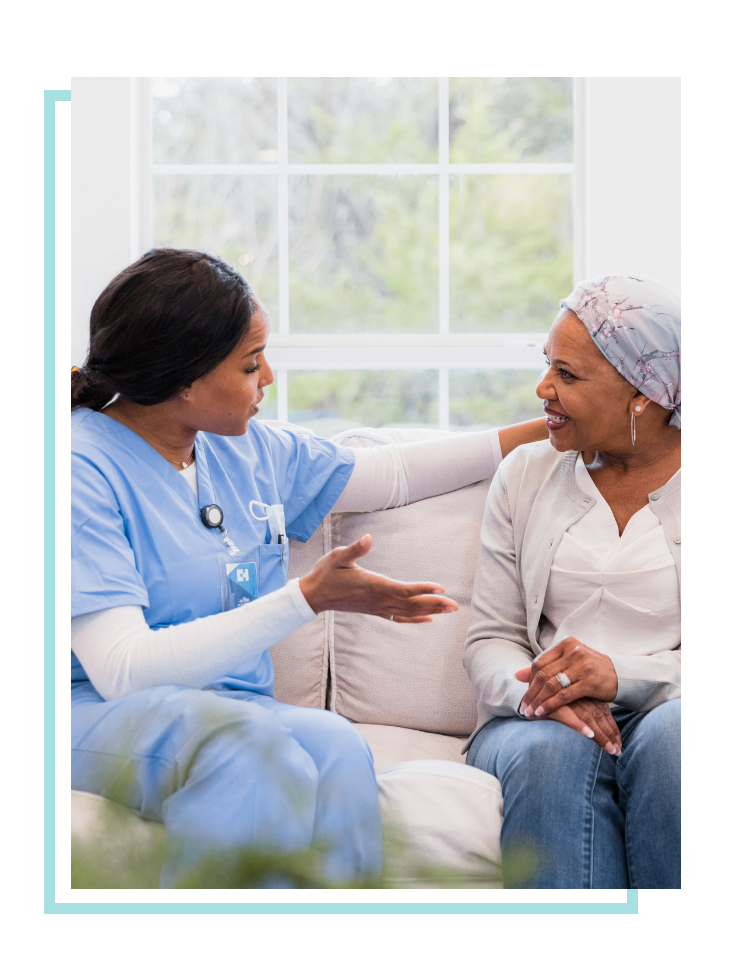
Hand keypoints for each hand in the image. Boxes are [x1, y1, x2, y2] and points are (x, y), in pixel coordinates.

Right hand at [299, 535, 458, 621]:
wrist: (314, 596)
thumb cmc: (326, 574)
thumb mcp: (338, 556)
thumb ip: (355, 549)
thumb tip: (368, 538)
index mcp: (372, 585)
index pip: (403, 590)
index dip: (423, 590)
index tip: (441, 589)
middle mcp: (378, 599)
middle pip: (411, 604)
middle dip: (434, 604)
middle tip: (455, 606)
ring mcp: (377, 607)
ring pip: (408, 612)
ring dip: (430, 612)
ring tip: (449, 612)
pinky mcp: (375, 611)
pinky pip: (399, 618)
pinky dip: (415, 619)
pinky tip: (428, 620)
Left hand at [515, 636, 617, 716]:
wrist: (620, 676)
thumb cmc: (591, 669)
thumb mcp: (569, 663)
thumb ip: (546, 667)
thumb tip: (518, 675)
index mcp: (567, 644)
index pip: (540, 662)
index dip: (529, 680)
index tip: (523, 694)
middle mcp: (574, 652)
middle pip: (544, 674)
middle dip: (531, 693)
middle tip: (523, 707)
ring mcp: (582, 666)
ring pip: (552, 685)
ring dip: (538, 700)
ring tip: (530, 711)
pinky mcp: (589, 681)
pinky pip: (564, 695)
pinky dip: (551, 704)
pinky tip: (543, 712)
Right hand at [525, 697, 621, 754]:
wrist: (523, 696)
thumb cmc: (547, 704)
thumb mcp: (568, 706)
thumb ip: (582, 712)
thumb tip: (596, 733)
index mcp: (582, 693)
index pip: (602, 710)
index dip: (612, 727)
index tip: (619, 744)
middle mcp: (575, 694)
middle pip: (598, 715)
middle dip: (610, 734)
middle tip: (618, 752)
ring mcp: (564, 699)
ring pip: (588, 717)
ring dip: (601, 735)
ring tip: (611, 750)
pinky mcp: (551, 706)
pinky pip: (567, 716)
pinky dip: (578, 725)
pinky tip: (589, 735)